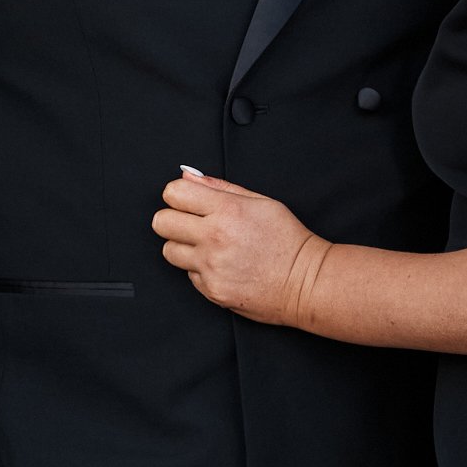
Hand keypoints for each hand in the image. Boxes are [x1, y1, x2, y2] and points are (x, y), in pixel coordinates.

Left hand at [154, 169, 328, 324]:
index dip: (178, 196)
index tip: (187, 202)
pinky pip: (189, 275)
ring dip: (183, 247)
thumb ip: (220, 187)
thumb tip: (189, 176)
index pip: (174, 193)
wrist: (305, 283)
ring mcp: (211, 266)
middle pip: (161, 222)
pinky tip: (222, 267)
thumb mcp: (260, 202)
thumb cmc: (288, 240)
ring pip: (169, 251)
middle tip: (191, 225)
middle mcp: (215, 238)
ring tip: (207, 248)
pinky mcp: (212, 290)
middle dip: (173, 220)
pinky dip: (200, 270)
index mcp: (227, 210)